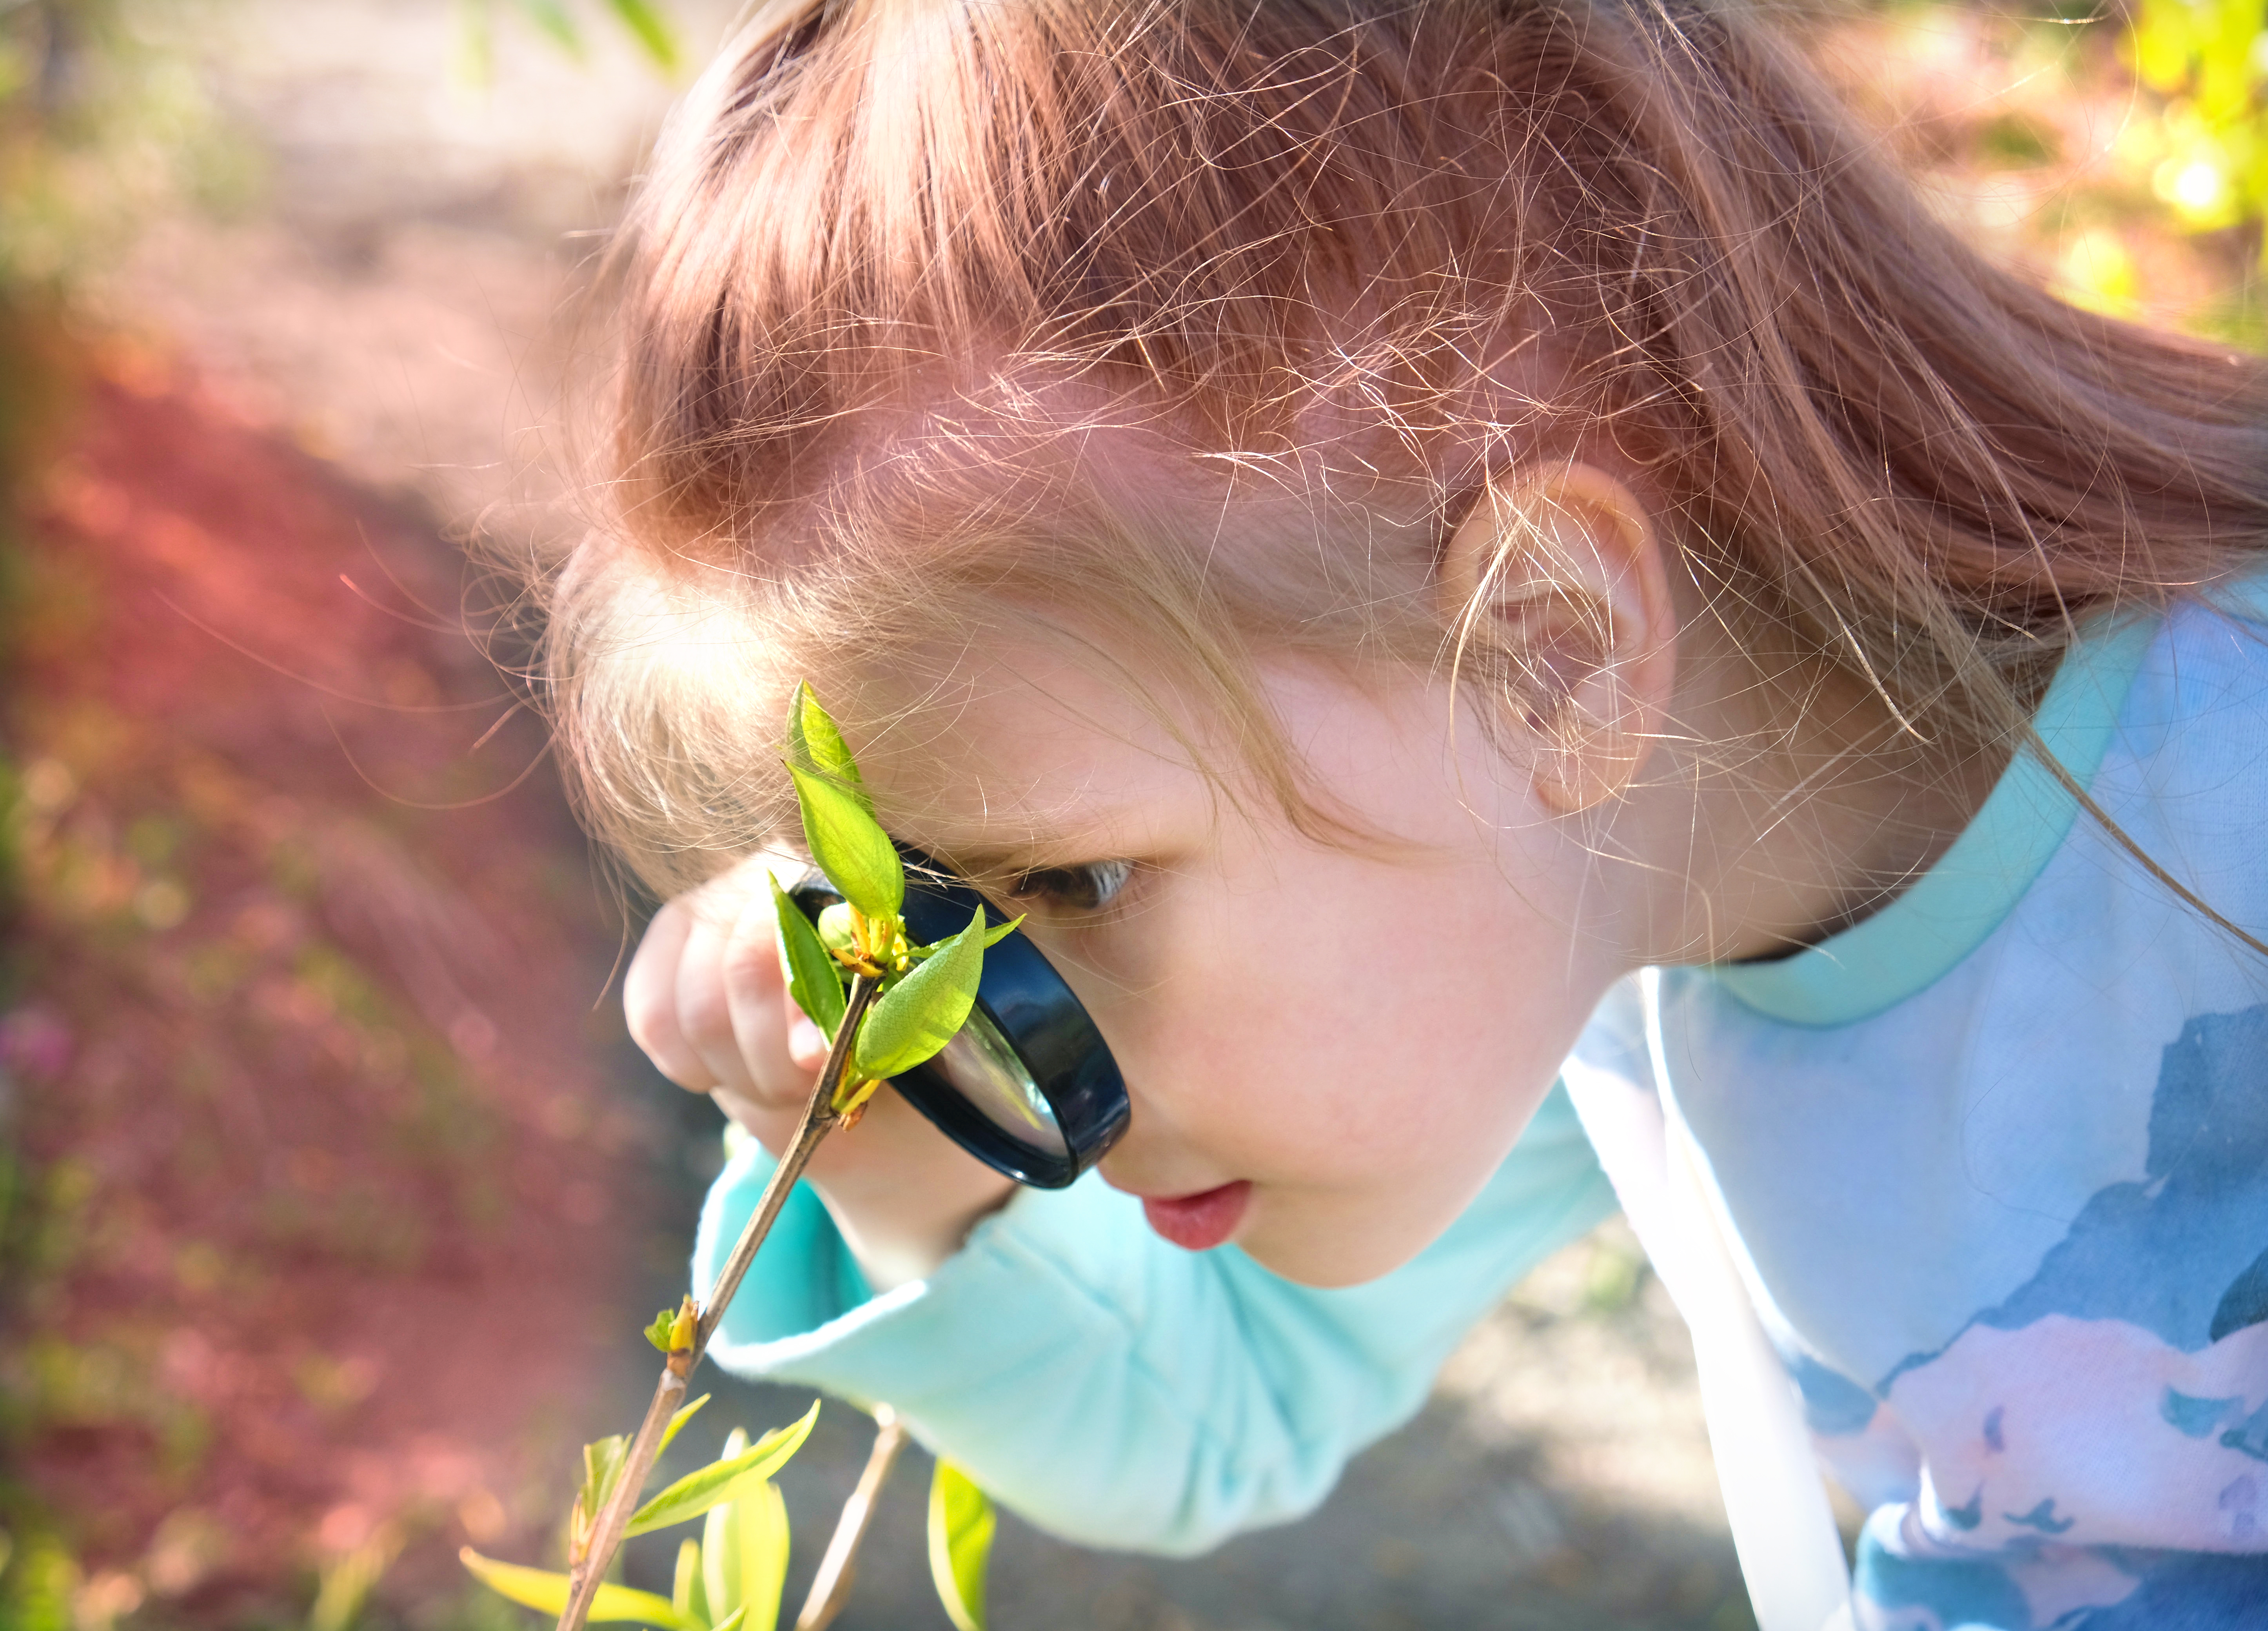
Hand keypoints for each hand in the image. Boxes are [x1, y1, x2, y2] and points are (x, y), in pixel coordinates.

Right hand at [624, 857, 1016, 1288]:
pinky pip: (653, 1016)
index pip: (809, 925)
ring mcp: (710, 904)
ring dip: (742, 1069)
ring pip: (695, 1006)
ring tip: (783, 1087)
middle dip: (777, 1055)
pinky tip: (728, 1073)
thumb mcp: (916, 1024)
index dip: (807, 1002)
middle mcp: (772, 870)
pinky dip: (692, 1065)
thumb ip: (897, 1007)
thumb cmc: (897, 1039)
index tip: (822, 1062)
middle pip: (743, 968)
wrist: (861, 1073)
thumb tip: (835, 1034)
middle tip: (810, 1086)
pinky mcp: (666, 947)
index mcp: (848, 877)